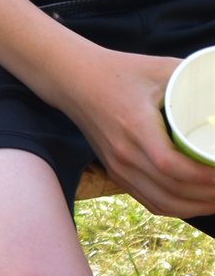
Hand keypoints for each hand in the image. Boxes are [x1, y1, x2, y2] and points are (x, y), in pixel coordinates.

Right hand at [51, 41, 214, 217]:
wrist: (74, 80)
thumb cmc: (119, 71)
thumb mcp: (159, 68)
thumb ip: (195, 79)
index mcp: (136, 126)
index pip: (172, 166)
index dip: (204, 176)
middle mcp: (124, 153)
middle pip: (173, 190)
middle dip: (209, 195)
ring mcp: (118, 167)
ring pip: (163, 202)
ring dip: (197, 206)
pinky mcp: (115, 172)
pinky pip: (150, 201)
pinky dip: (176, 208)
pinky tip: (195, 202)